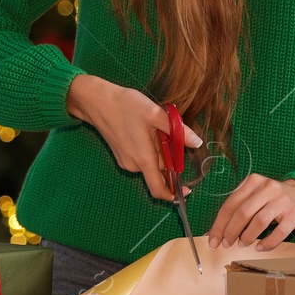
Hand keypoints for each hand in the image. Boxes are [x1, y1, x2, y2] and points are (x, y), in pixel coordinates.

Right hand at [65, 74, 203, 201]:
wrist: (97, 101)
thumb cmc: (126, 106)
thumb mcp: (156, 114)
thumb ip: (178, 130)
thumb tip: (197, 143)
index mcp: (143, 159)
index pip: (159, 188)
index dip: (173, 193)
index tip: (187, 189)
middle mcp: (134, 165)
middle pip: (159, 171)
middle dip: (169, 157)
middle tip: (170, 133)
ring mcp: (126, 161)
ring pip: (151, 162)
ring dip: (160, 150)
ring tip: (155, 128)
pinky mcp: (121, 155)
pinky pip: (142, 157)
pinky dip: (150, 148)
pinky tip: (145, 130)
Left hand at [208, 175, 294, 249]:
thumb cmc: (273, 199)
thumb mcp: (255, 196)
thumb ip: (237, 209)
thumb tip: (216, 233)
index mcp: (253, 181)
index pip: (231, 204)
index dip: (219, 225)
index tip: (213, 241)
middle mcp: (268, 188)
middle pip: (243, 212)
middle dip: (231, 231)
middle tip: (226, 244)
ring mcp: (283, 200)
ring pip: (260, 221)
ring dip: (247, 236)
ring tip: (243, 243)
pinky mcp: (294, 214)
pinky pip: (280, 232)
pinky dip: (268, 242)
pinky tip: (260, 247)